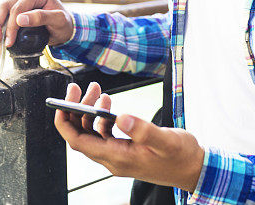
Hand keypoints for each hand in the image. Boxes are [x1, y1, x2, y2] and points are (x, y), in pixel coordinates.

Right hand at [0, 0, 73, 47]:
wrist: (66, 27)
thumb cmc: (64, 24)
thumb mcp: (58, 21)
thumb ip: (41, 18)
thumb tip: (19, 19)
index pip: (18, 7)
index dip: (11, 26)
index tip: (9, 42)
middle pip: (5, 6)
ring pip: (2, 9)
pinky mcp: (18, 6)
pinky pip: (4, 14)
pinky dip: (0, 27)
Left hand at [54, 82, 204, 192]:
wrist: (194, 168)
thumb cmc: (182, 155)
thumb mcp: (166, 140)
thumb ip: (143, 130)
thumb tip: (121, 117)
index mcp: (118, 158)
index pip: (79, 142)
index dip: (64, 123)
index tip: (60, 103)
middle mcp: (114, 159)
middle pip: (81, 135)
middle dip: (76, 110)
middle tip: (82, 87)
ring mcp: (119, 155)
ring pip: (92, 133)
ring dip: (89, 111)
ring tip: (97, 89)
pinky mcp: (125, 150)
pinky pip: (103, 134)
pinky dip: (101, 117)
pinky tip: (108, 103)